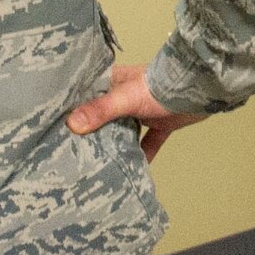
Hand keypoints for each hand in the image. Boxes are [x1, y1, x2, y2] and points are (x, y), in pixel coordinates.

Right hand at [66, 64, 206, 162]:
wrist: (201, 89)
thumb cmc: (160, 87)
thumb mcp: (126, 98)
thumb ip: (101, 110)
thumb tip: (71, 125)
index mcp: (114, 82)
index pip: (86, 95)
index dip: (71, 109)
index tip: (52, 127)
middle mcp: (125, 96)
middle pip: (102, 116)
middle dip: (90, 132)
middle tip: (68, 154)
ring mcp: (143, 111)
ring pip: (123, 131)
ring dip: (114, 145)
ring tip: (94, 166)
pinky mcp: (161, 125)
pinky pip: (147, 143)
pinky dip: (141, 156)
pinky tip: (131, 173)